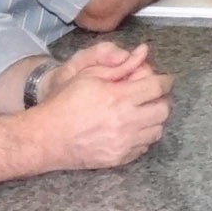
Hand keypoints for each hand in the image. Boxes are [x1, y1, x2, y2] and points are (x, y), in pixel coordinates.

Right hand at [36, 43, 172, 168]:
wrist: (46, 138)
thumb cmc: (64, 103)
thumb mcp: (89, 75)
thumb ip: (120, 65)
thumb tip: (143, 52)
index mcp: (119, 97)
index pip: (158, 87)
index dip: (165, 80)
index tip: (163, 79)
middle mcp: (125, 122)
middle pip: (163, 110)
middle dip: (161, 100)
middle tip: (151, 96)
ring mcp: (123, 143)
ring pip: (157, 130)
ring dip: (153, 119)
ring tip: (140, 112)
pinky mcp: (119, 158)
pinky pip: (144, 147)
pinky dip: (142, 136)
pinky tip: (130, 129)